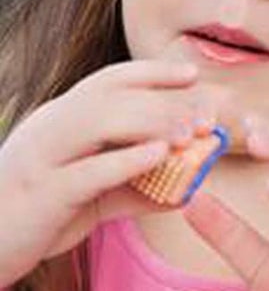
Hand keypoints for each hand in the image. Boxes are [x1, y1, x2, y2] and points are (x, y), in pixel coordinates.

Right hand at [0, 58, 214, 287]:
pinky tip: (162, 156)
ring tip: (192, 131)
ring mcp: (42, 158)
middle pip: (111, 97)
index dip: (151, 74)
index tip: (193, 74)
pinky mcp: (42, 193)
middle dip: (165, 100)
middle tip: (210, 113)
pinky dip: (127, 160)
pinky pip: (88, 171)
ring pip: (97, 122)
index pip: (107, 82)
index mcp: (59, 121)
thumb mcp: (91, 197)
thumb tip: (186, 191)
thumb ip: (135, 189)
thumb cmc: (37, 217)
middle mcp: (49, 128)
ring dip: (151, 121)